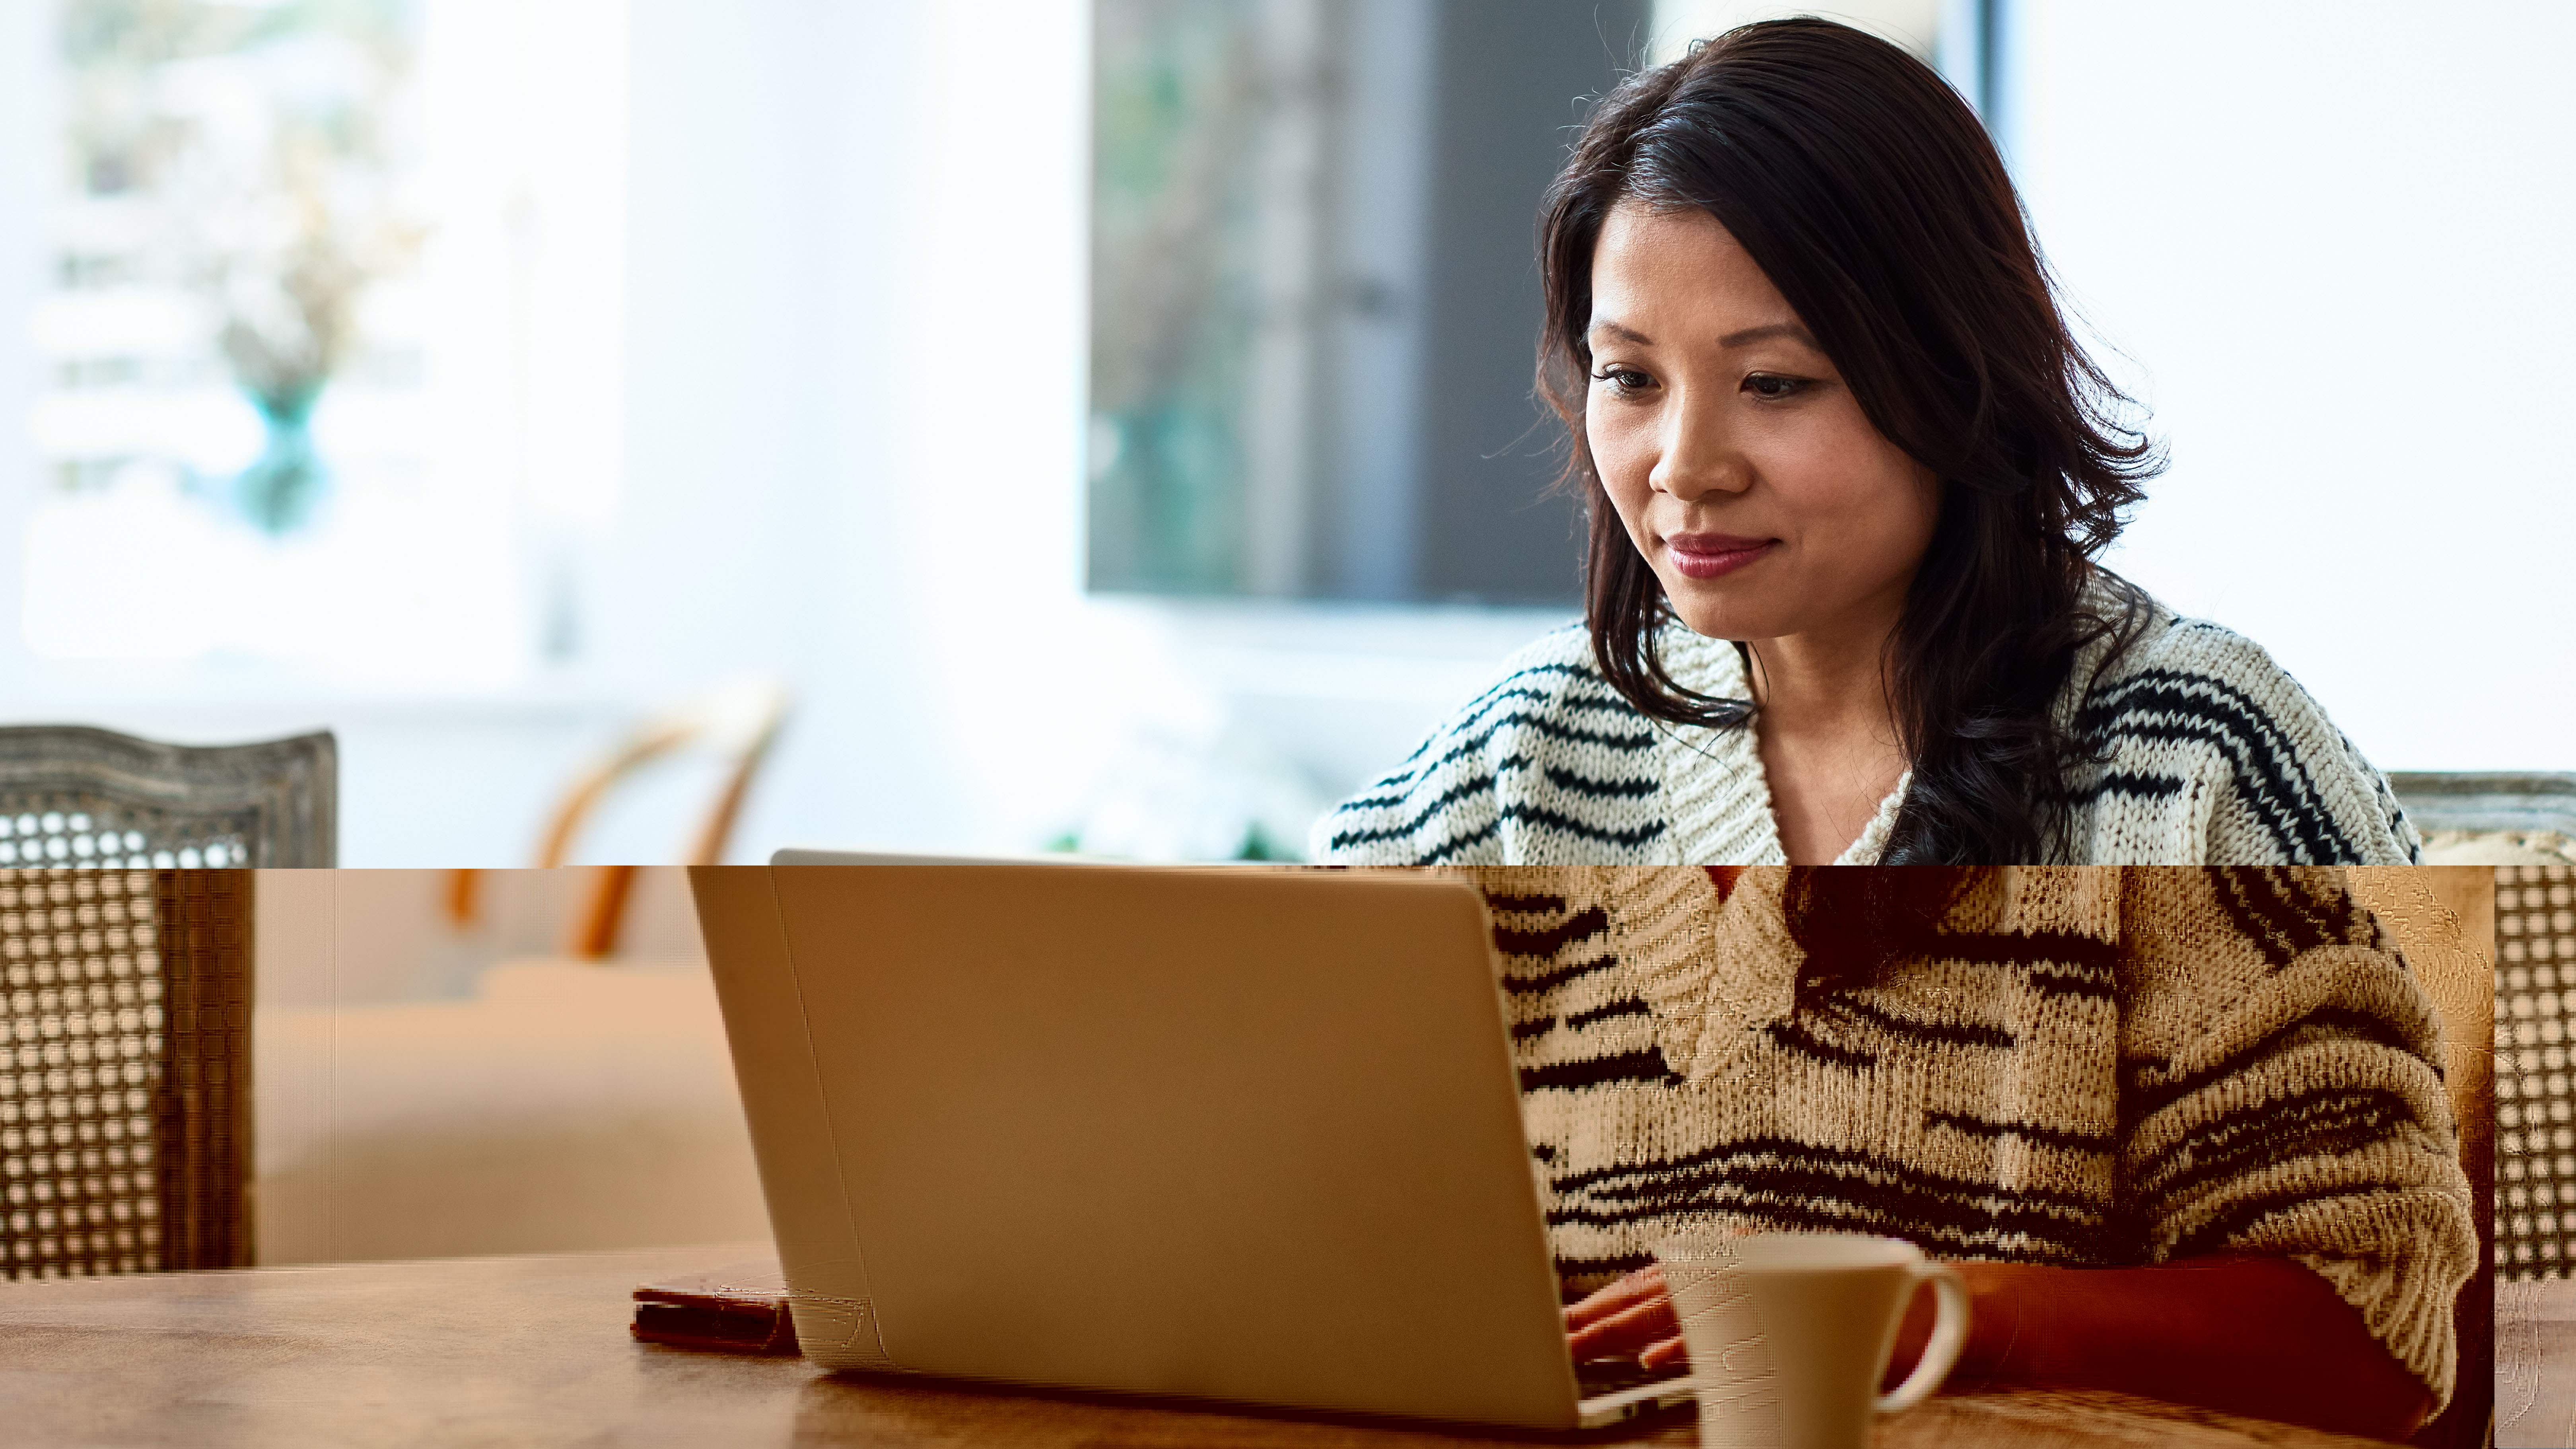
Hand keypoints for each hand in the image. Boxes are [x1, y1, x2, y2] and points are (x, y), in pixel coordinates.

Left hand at [1564, 1261, 1954, 1387]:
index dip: (1605, 1307)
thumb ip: (1717, 1331)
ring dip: (1622, 1331)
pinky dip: (1689, 1347)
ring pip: (1679, 1308)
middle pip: (1654, 1293)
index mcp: (1736, 1260)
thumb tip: (1650, 1348)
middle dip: (1598, 1321)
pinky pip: (1732, 1335)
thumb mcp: (1771, 1327)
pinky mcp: (1797, 1313)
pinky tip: (1654, 1361)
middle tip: (1555, 1342)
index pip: (1655, 1285)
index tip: (1566, 1330)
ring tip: (1580, 1348)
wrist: (1935, 1315)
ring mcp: (1771, 1283)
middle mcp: (1747, 1260)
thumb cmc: (1847, 1327)